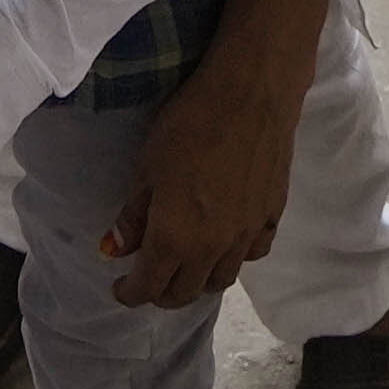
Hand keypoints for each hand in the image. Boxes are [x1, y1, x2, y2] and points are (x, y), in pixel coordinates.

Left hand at [101, 51, 299, 309]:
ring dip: (199, 280)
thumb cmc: (189, 124)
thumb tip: (115, 250)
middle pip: (186, 293)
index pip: (149, 287)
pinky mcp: (273, 216)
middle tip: (148, 277)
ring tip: (186, 264)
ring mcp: (247, 235)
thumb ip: (133, 215)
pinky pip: (254, 253)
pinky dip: (236, 257)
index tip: (120, 287)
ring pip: (222, 279)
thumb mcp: (147, 166)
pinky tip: (228, 241)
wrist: (252, 94)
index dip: (130, 293)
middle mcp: (213, 249)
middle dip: (162, 293)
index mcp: (176, 239)